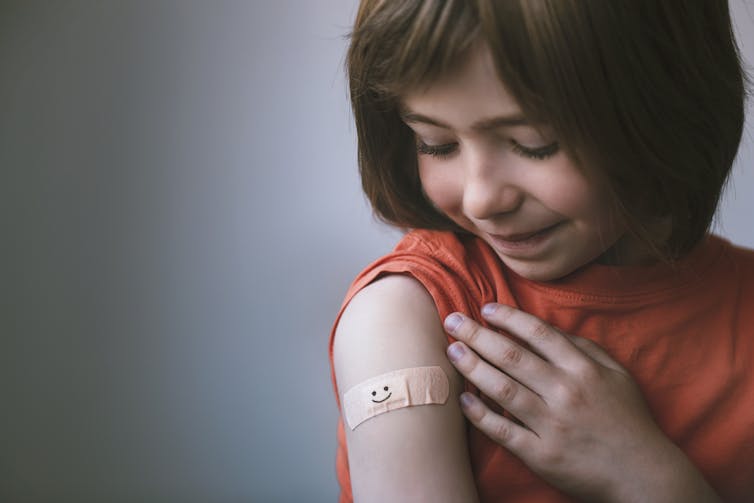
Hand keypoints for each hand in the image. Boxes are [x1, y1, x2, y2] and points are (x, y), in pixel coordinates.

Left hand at [443, 303, 719, 502]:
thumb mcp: (617, 374)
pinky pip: (502, 431)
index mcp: (583, 370)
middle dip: (477, 335)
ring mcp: (552, 425)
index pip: (537, 333)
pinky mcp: (541, 455)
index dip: (508, 317)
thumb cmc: (628, 419)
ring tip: (452, 352)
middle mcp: (565, 392)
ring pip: (502, 389)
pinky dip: (479, 414)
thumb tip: (546, 329)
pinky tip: (462, 399)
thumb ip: (584, 348)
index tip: (485, 309)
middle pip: (511, 356)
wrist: (643, 474)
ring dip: (472, 367)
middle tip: (452, 321)